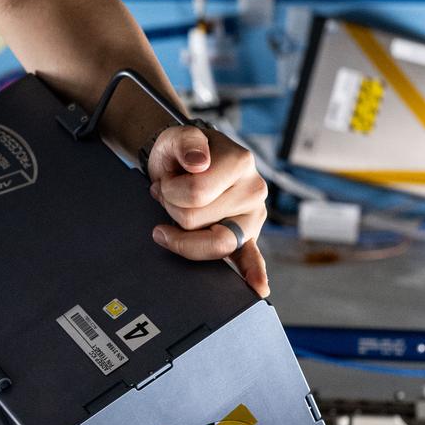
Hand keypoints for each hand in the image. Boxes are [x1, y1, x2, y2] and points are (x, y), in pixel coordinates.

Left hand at [146, 124, 269, 296]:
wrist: (183, 160)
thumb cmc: (181, 152)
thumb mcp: (178, 136)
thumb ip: (186, 142)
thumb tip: (198, 162)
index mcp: (240, 162)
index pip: (196, 194)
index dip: (170, 191)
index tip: (165, 182)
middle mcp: (253, 190)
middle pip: (198, 220)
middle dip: (173, 209)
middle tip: (169, 194)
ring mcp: (252, 217)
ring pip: (214, 243)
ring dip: (185, 234)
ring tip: (175, 217)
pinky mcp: (247, 237)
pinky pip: (252, 258)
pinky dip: (255, 273)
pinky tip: (259, 288)